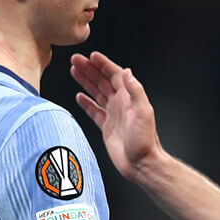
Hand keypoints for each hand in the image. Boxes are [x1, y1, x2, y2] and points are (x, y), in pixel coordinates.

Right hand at [71, 52, 161, 179]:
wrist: (141, 164)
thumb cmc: (145, 141)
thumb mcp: (143, 112)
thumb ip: (135, 91)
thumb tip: (128, 72)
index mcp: (129, 98)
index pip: (115, 75)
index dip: (103, 64)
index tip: (92, 56)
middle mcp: (121, 104)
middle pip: (103, 81)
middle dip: (90, 69)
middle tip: (76, 60)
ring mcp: (113, 114)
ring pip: (97, 93)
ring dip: (86, 81)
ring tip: (74, 71)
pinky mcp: (106, 127)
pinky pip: (94, 111)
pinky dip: (86, 103)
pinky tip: (79, 96)